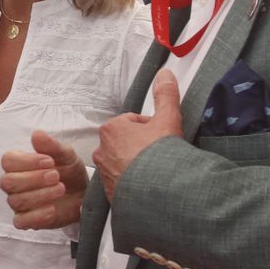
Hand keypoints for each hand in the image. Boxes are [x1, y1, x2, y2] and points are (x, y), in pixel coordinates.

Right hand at [0, 130, 87, 229]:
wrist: (83, 194)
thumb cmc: (69, 172)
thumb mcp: (65, 155)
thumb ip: (51, 145)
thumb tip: (37, 134)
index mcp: (19, 164)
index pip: (8, 161)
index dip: (26, 161)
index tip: (49, 161)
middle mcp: (15, 184)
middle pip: (8, 182)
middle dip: (33, 179)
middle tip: (56, 176)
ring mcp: (19, 203)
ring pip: (16, 201)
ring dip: (40, 195)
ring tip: (60, 188)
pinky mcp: (27, 220)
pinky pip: (21, 222)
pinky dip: (36, 216)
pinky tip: (52, 209)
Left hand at [95, 69, 182, 201]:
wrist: (157, 192)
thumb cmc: (158, 157)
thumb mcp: (167, 120)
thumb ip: (165, 96)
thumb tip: (165, 75)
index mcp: (112, 129)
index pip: (133, 122)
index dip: (151, 128)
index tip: (161, 137)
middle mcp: (102, 150)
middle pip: (127, 143)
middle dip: (142, 146)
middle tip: (160, 154)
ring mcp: (105, 172)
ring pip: (124, 162)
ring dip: (137, 164)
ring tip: (155, 170)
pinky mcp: (110, 191)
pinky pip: (123, 182)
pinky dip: (134, 182)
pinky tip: (148, 184)